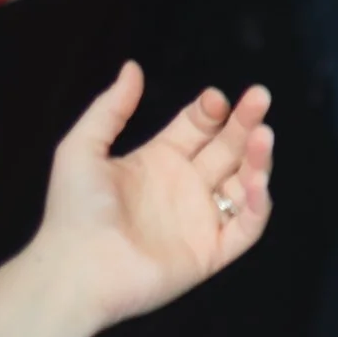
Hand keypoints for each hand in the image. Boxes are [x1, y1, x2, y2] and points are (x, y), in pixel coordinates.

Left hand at [31, 64, 272, 330]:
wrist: (75, 270)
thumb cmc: (73, 211)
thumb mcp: (82, 148)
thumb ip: (110, 107)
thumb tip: (133, 66)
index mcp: (159, 161)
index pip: (198, 127)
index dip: (210, 110)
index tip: (215, 98)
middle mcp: (185, 187)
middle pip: (228, 148)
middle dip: (245, 122)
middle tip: (261, 95)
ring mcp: (200, 220)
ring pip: (245, 183)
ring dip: (259, 158)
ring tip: (264, 134)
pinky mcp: (211, 252)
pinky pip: (246, 226)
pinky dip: (258, 204)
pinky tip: (257, 180)